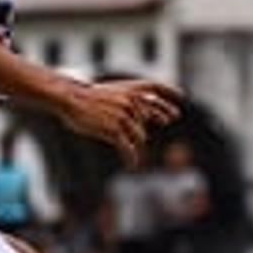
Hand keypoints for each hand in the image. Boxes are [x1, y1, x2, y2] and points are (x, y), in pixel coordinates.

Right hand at [60, 79, 181, 164]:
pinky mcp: (117, 130)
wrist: (71, 99)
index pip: (156, 88)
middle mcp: (132, 102)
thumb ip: (128, 102)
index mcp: (130, 91)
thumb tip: (143, 115)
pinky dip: (131, 157)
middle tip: (169, 119)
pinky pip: (128, 148)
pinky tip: (132, 164)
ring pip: (140, 136)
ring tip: (133, 152)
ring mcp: (125, 116)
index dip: (169, 91)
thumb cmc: (86, 99)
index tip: (181, 95)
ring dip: (136, 144)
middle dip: (160, 116)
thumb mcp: (111, 95)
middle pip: (149, 115)